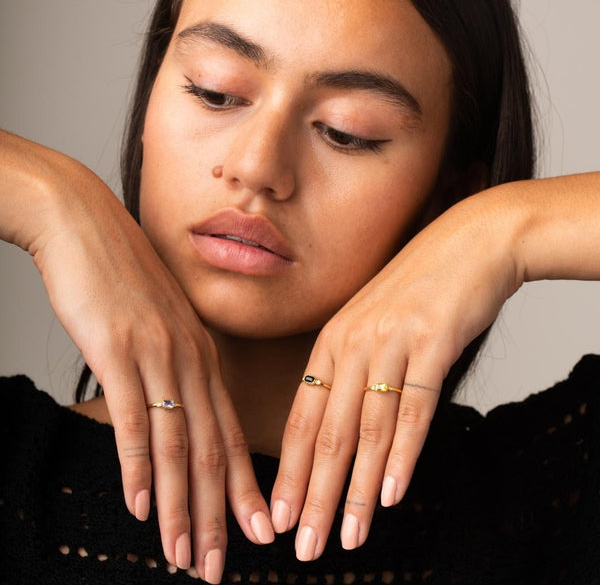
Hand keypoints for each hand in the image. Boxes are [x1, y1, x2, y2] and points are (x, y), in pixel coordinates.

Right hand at [0, 132, 273, 581]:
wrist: (86, 225)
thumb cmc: (123, 277)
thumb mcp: (160, 322)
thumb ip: (175, 361)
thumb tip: (175, 405)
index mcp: (204, 354)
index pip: (232, 432)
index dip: (245, 487)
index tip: (257, 531)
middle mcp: (191, 359)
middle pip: (213, 448)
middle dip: (221, 514)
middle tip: (225, 567)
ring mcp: (157, 355)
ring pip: (179, 445)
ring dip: (183, 507)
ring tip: (186, 558)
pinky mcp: (119, 351)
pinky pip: (135, 418)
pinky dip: (140, 468)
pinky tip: (144, 507)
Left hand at [271, 187, 521, 558]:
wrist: (467, 244)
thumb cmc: (417, 289)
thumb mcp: (371, 323)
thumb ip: (353, 368)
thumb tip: (344, 428)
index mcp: (331, 342)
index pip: (301, 417)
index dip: (289, 471)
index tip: (278, 516)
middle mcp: (353, 344)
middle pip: (327, 433)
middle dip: (314, 495)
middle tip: (304, 545)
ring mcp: (392, 342)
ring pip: (367, 429)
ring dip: (357, 490)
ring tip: (349, 536)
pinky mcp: (433, 343)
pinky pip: (414, 408)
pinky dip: (402, 454)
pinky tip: (391, 492)